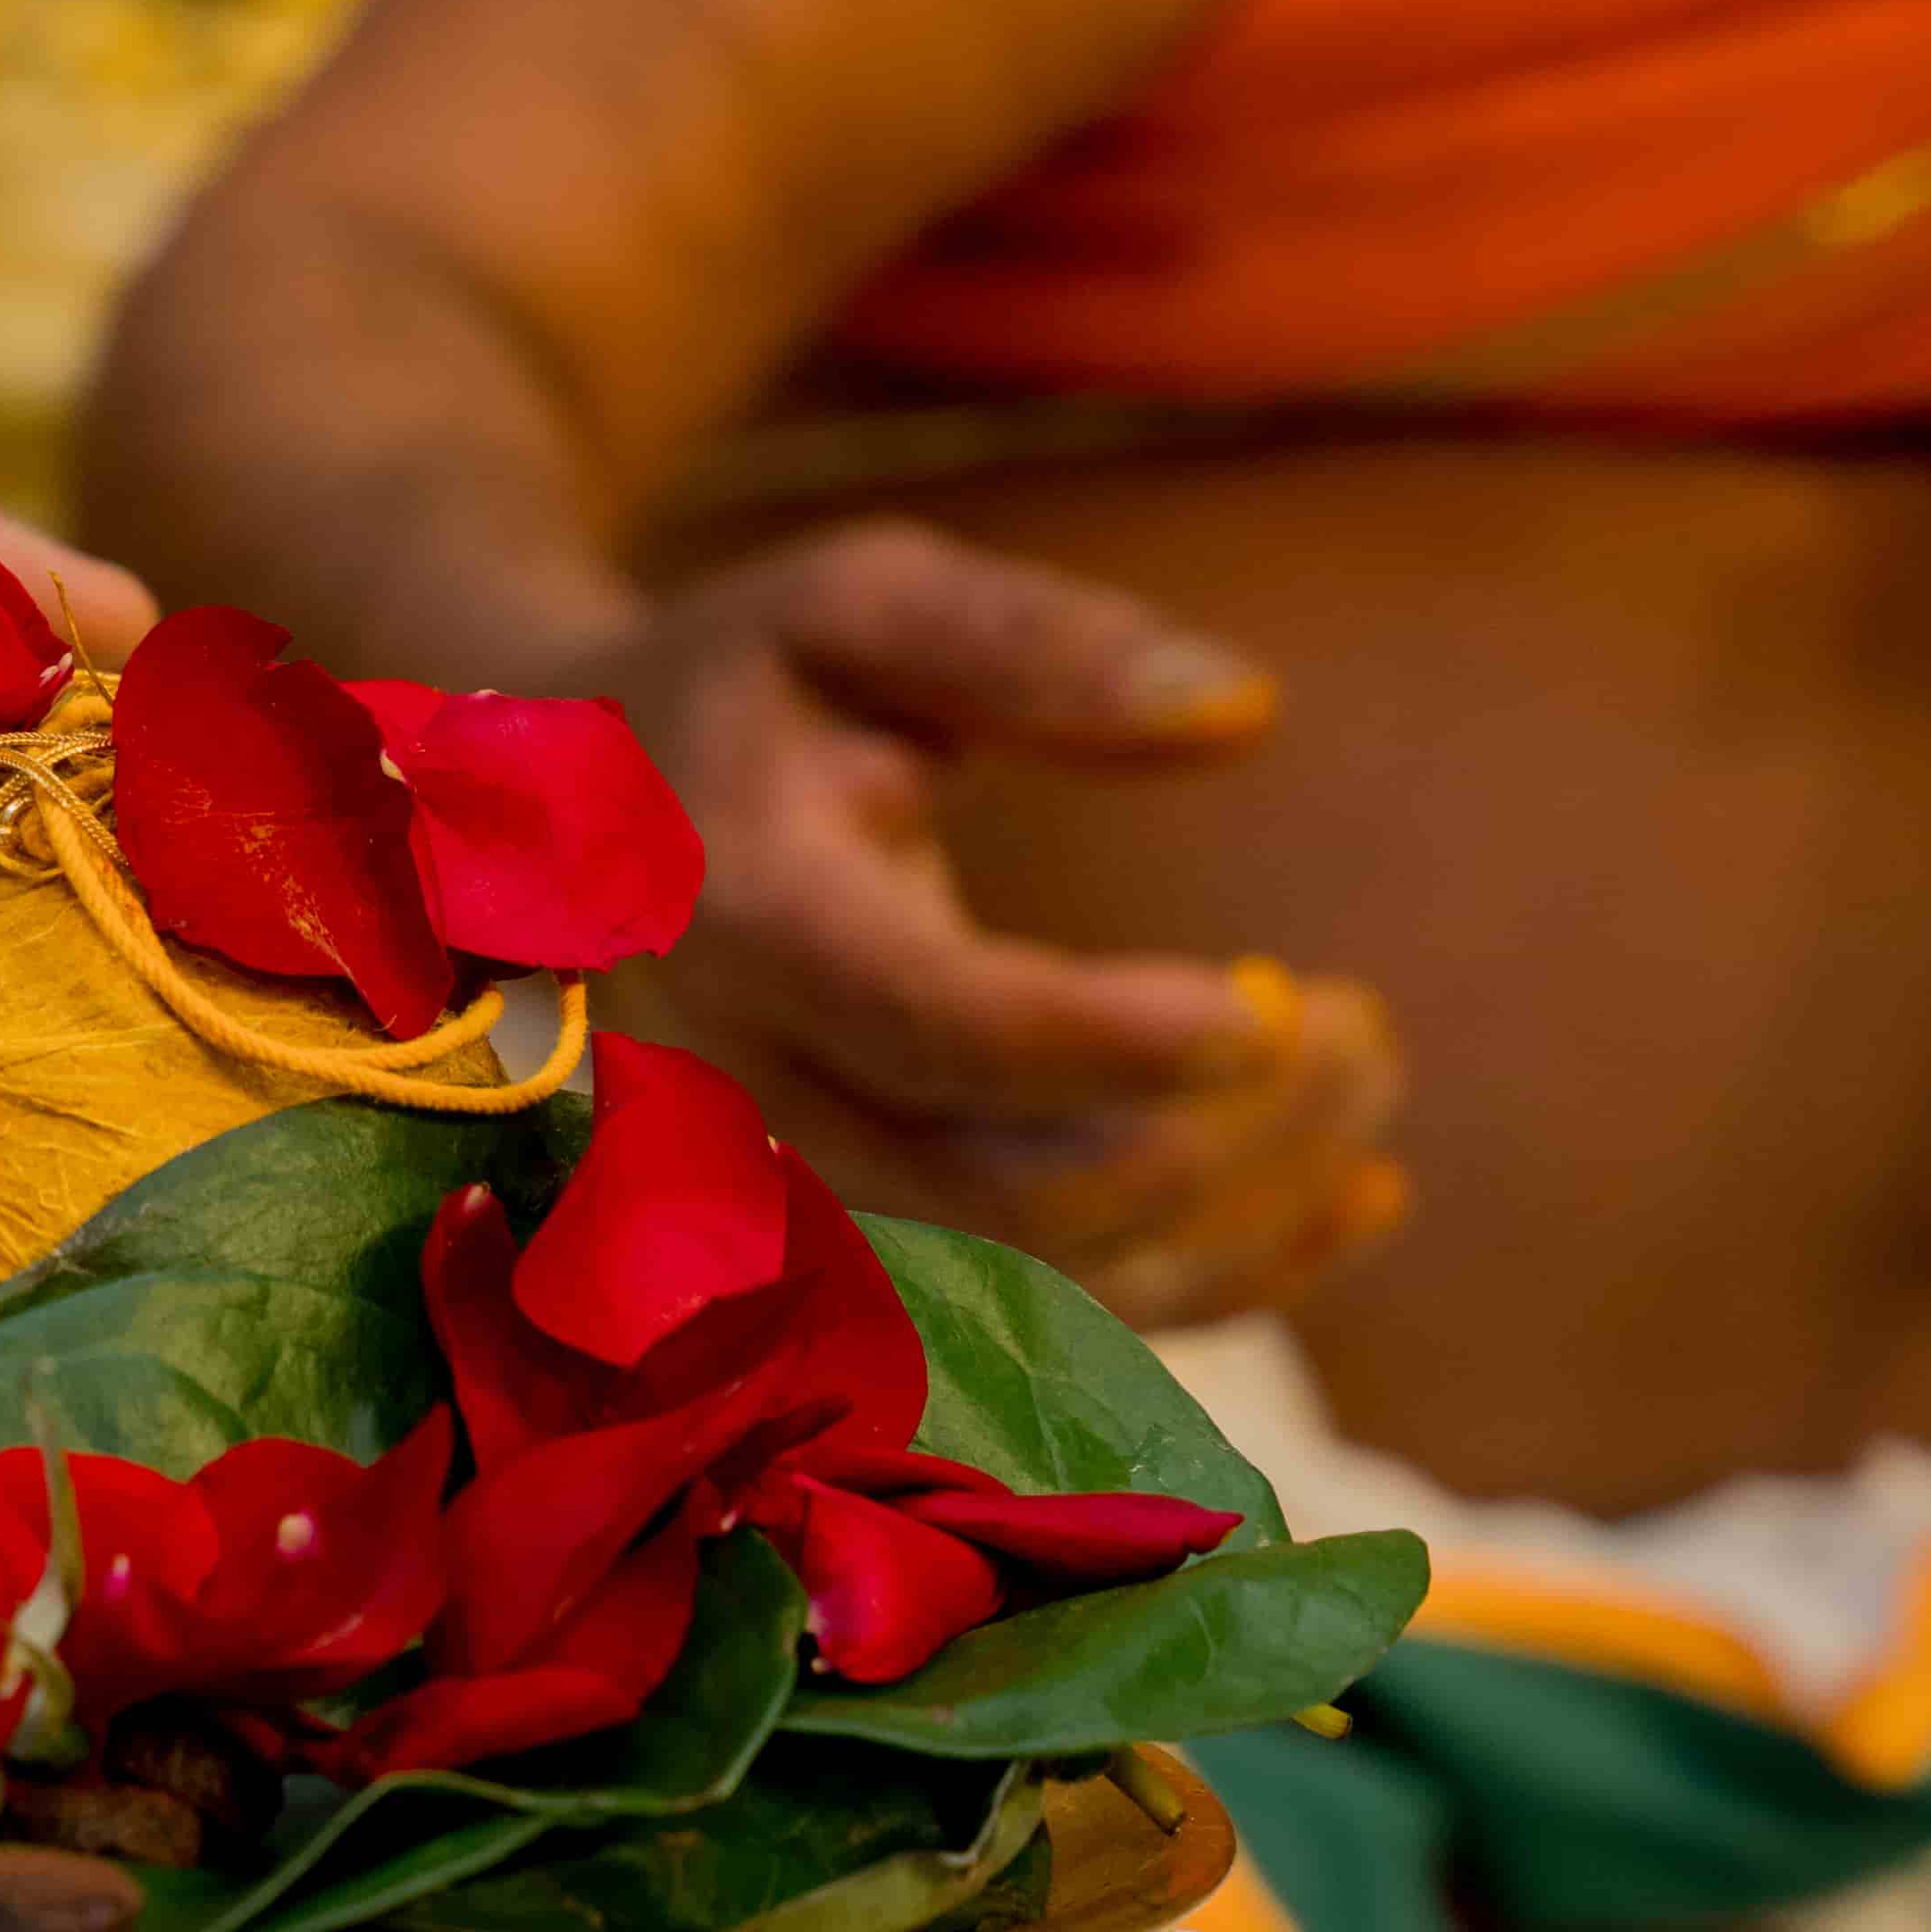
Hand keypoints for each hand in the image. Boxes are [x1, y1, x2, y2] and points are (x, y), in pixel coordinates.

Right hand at [604, 518, 1406, 1326]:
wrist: (564, 829)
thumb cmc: (739, 690)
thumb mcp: (857, 606)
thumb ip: (1034, 644)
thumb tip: (1243, 712)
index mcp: (739, 920)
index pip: (937, 1031)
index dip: (1114, 1045)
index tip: (1273, 1001)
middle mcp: (746, 1100)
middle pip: (1009, 1202)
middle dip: (1218, 1139)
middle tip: (1354, 1021)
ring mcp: (794, 1201)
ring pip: (1045, 1291)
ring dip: (1241, 1209)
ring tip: (1366, 1069)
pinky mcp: (860, 1249)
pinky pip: (1054, 1326)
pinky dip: (1221, 1281)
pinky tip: (1355, 1195)